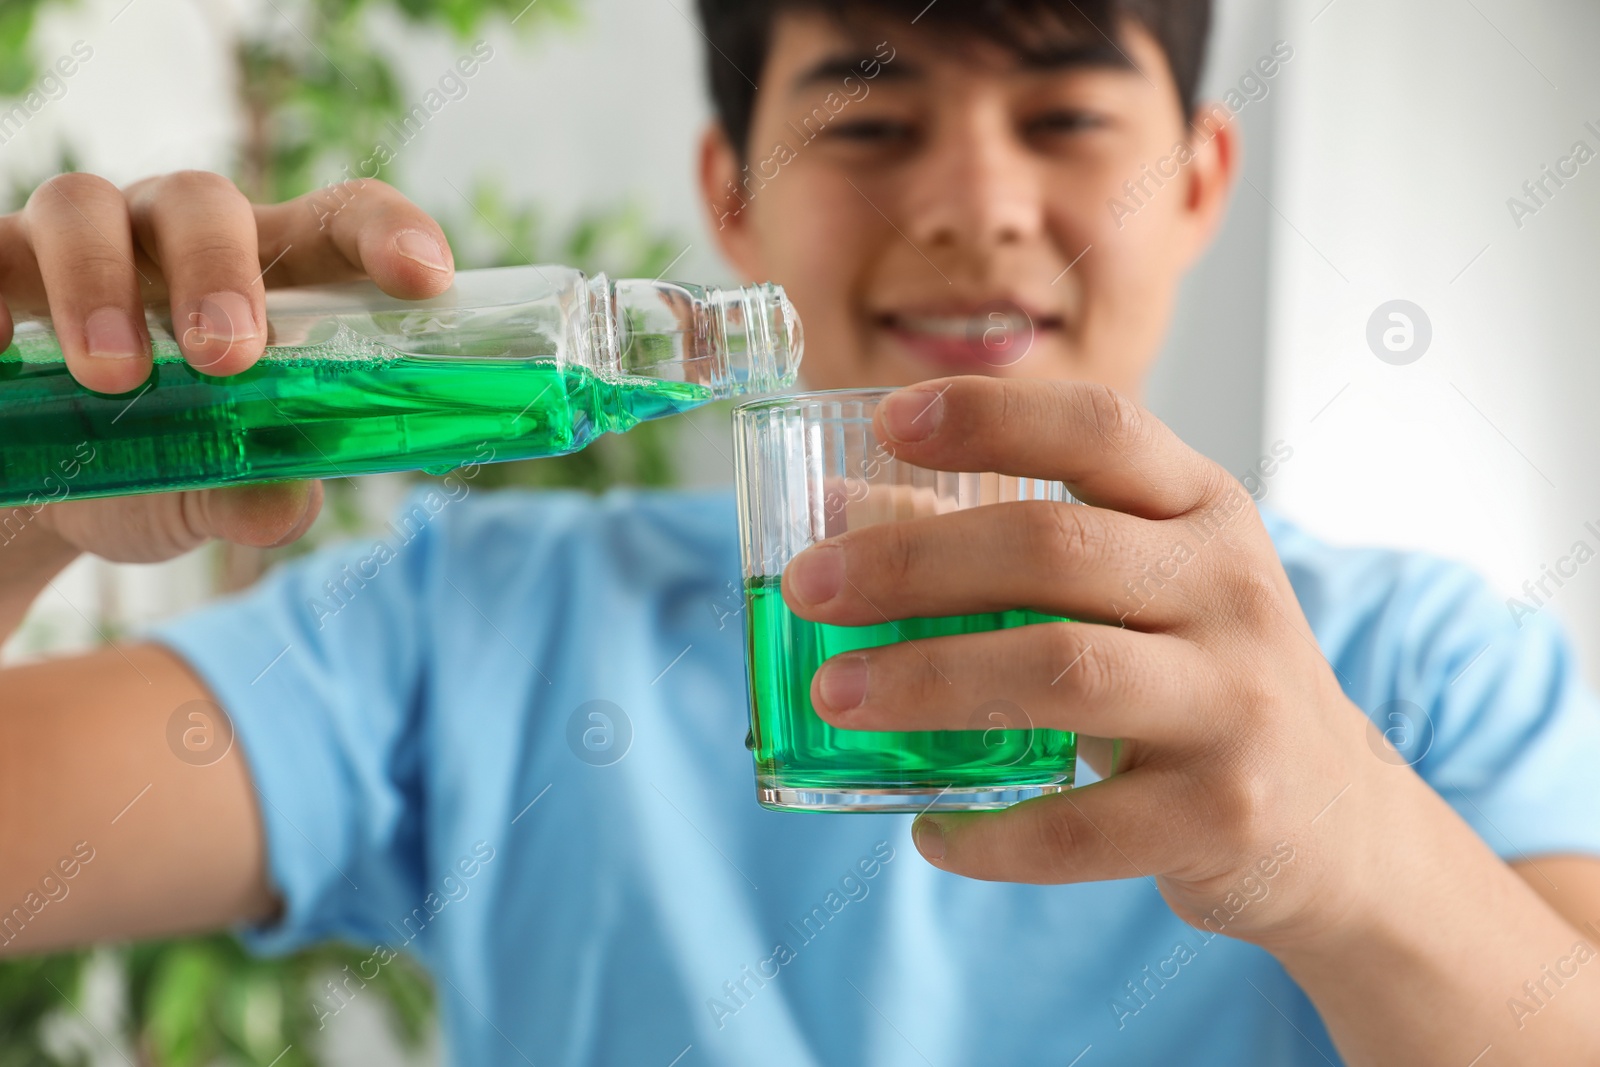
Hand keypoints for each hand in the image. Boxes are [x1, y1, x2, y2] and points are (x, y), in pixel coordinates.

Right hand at [0, 171, 453, 567]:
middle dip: (218, 273)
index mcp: (270, 275)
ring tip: (115, 376)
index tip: (425, 277)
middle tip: (229, 357)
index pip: (340, 221)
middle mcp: (178, 239)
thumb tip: (281, 503)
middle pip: (204, 202)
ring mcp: (83, 243)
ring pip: (85, 207)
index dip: (388, 233)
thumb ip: (258, 494)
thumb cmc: (171, 467)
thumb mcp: (219, 493)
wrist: (50, 495)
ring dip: (100, 286)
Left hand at [780, 376, 1402, 948]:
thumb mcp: (1127, 586)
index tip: (888, 419)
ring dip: (929, 681)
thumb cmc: (1195, 675)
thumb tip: (836, 509)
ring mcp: (1238, 702)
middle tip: (809, 588)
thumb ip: (998, 544)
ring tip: (834, 695)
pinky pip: (1083, 826)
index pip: (1102, 428)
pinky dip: (990, 836)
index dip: (992, 415)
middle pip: (1056, 548)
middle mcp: (1231, 589)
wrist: (1336, 821)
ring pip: (1063, 672)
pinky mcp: (1226, 812)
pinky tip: (927, 832)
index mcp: (1203, 510)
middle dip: (914, 562)